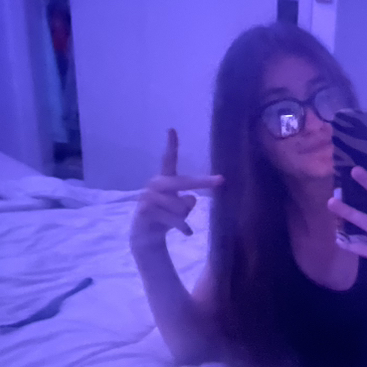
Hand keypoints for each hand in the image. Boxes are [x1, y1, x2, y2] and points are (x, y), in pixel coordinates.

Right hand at [130, 129, 222, 254]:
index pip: (168, 160)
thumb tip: (191, 198)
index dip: (171, 146)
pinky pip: (174, 219)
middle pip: (182, 181)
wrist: (146, 237)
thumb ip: (187, 202)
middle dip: (202, 182)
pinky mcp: (145, 211)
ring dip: (183, 217)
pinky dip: (183, 227)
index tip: (172, 129)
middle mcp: (155, 184)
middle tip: (221, 180)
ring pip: (180, 205)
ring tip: (178, 223)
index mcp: (164, 180)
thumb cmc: (166, 218)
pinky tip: (187, 233)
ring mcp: (148, 197)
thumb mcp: (181, 209)